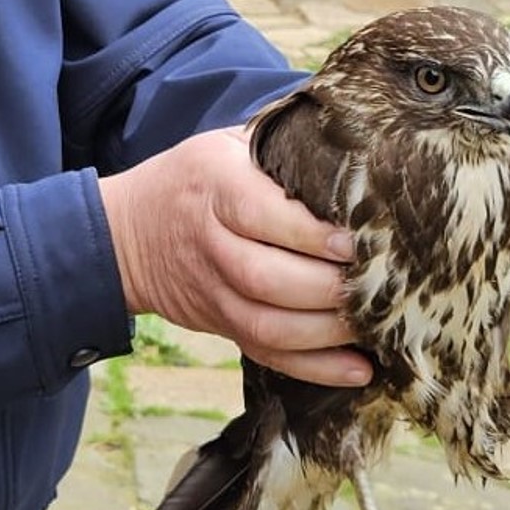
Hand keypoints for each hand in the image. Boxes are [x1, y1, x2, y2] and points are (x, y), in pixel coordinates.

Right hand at [97, 126, 372, 386]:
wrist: (130, 232)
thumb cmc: (200, 178)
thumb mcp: (231, 143)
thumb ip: (285, 142)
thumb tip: (363, 140)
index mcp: (216, 187)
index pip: (262, 216)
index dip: (312, 235)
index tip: (357, 241)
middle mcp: (210, 243)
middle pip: (266, 279)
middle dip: (328, 288)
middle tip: (378, 283)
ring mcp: (214, 292)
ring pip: (267, 325)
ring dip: (326, 332)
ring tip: (376, 323)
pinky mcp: (222, 326)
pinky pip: (266, 354)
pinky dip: (314, 369)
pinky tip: (359, 369)